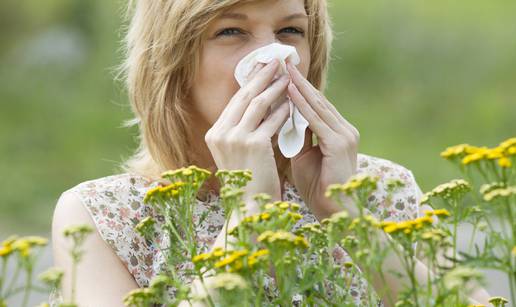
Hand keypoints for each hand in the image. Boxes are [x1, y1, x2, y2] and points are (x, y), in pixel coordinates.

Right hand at [205, 59, 290, 207]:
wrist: (249, 210)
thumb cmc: (248, 184)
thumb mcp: (240, 154)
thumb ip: (244, 131)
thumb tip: (262, 107)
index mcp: (214, 134)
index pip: (235, 101)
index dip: (250, 83)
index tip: (263, 70)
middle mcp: (220, 133)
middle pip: (244, 96)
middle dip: (262, 76)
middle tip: (276, 61)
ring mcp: (235, 138)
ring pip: (258, 103)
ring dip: (275, 87)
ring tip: (288, 76)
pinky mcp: (253, 144)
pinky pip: (272, 120)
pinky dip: (283, 109)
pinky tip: (293, 102)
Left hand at [286, 62, 359, 219]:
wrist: (334, 212)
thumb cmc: (317, 187)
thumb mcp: (303, 157)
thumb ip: (297, 137)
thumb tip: (282, 120)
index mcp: (337, 132)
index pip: (316, 105)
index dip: (299, 89)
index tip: (282, 73)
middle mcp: (344, 129)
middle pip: (318, 100)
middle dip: (298, 81)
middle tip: (282, 62)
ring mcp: (344, 135)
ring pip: (317, 106)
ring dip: (299, 87)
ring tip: (283, 70)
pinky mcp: (339, 144)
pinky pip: (316, 121)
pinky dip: (302, 106)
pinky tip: (290, 93)